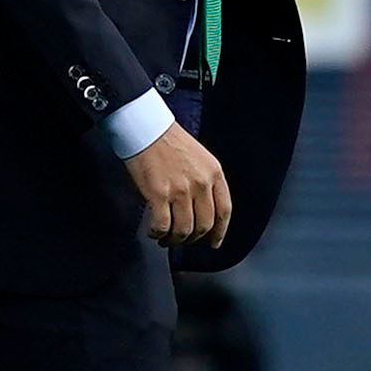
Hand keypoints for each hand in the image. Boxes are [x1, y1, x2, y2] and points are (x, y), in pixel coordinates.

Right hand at [123, 122, 231, 248]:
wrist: (146, 128)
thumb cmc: (169, 141)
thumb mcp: (199, 157)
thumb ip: (205, 181)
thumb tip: (201, 210)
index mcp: (214, 173)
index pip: (224, 210)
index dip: (220, 232)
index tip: (214, 242)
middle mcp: (201, 183)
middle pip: (204, 224)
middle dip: (193, 238)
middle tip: (182, 240)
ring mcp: (180, 190)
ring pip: (184, 230)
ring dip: (174, 240)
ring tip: (165, 239)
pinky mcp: (159, 194)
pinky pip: (162, 226)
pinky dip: (157, 233)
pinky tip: (153, 231)